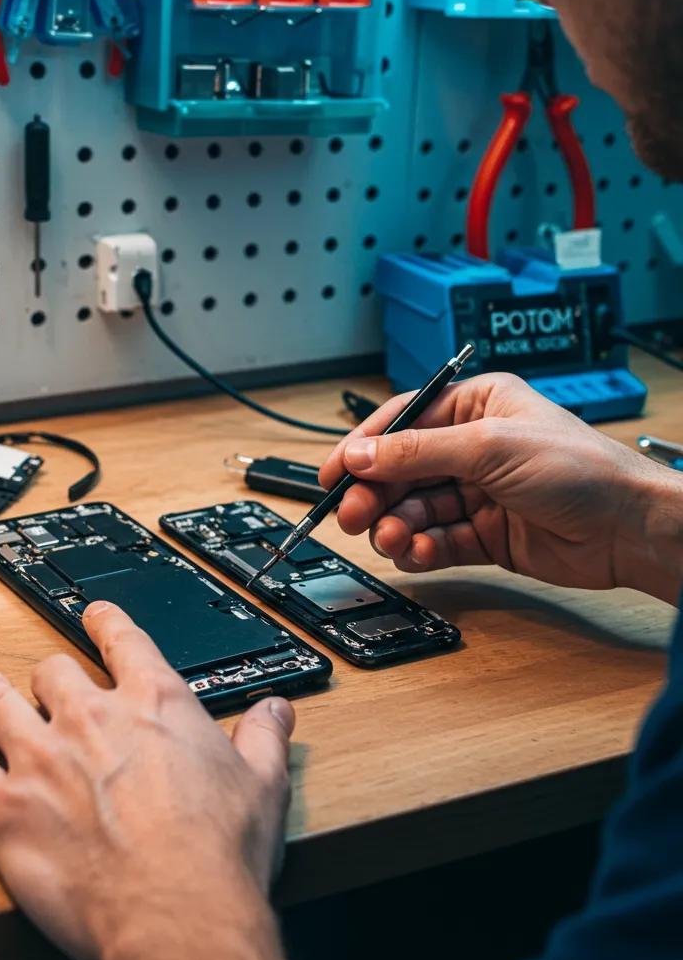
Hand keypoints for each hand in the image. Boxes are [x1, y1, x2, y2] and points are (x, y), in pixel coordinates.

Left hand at [0, 602, 295, 959]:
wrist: (178, 917)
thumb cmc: (217, 855)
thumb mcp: (262, 784)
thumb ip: (264, 737)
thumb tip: (276, 712)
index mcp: (153, 703)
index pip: (120, 638)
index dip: (104, 622)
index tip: (95, 617)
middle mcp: (92, 717)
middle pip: (52, 670)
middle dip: (50, 677)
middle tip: (48, 687)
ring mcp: (42, 757)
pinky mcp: (5, 807)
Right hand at [320, 372, 682, 602]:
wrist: (628, 530)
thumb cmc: (581, 470)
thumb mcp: (489, 447)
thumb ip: (417, 452)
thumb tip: (360, 454)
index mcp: (475, 407)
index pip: (402, 422)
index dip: (362, 447)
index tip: (331, 471)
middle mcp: (472, 448)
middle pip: (401, 470)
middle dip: (374, 493)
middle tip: (351, 514)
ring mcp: (476, 493)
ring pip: (413, 509)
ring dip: (394, 525)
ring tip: (387, 538)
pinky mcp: (483, 534)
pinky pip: (435, 540)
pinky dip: (419, 549)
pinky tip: (415, 553)